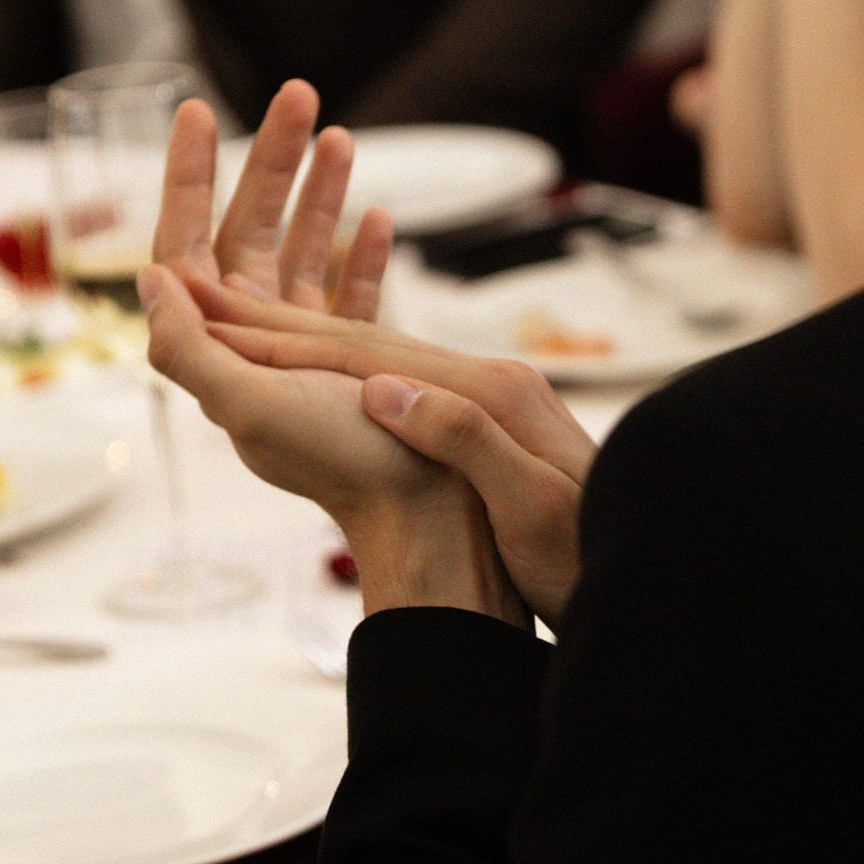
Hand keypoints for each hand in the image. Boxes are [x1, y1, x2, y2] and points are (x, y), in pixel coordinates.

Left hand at [143, 92, 527, 625]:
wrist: (427, 516)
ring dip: (319, 195)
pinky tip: (379, 219)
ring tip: (341, 137)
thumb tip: (149, 280)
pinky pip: (352, 297)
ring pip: (303, 255)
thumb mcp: (249, 405)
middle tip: (298, 97)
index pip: (186, 248)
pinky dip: (361, 256)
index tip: (197, 114)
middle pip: (250, 235)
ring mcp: (309, 358)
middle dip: (271, 164)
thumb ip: (189, 345)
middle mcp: (258, 350)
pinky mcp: (359, 369)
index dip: (185, 179)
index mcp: (221, 354)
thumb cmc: (343, 466)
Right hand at [185, 279, 596, 626]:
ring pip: (384, 357)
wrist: (655, 564)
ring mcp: (496, 400)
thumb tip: (384, 389)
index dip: (286, 342)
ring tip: (249, 326)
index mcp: (487, 398)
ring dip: (313, 340)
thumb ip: (464, 437)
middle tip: (208, 299)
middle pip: (368, 342)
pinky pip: (410, 383)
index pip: (365, 358)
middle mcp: (489, 385)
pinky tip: (333, 373)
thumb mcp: (530, 507)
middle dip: (284, 324)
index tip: (217, 322)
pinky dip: (356, 370)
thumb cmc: (590, 557)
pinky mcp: (500, 422)